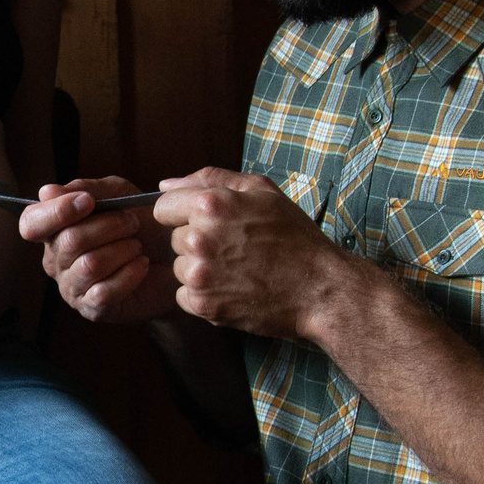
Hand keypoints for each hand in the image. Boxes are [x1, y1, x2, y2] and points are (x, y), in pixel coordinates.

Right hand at [21, 178, 178, 325]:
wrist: (173, 255)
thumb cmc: (141, 223)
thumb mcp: (117, 193)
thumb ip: (85, 188)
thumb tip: (46, 193)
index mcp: (54, 230)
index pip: (32, 223)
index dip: (56, 212)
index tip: (88, 201)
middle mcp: (55, 260)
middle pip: (70, 240)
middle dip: (109, 226)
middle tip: (133, 223)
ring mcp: (71, 287)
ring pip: (89, 265)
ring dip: (123, 250)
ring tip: (138, 246)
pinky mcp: (92, 308)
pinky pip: (103, 291)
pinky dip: (129, 274)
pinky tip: (142, 265)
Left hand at [151, 167, 352, 339]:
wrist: (320, 288)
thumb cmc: (294, 236)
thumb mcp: (261, 190)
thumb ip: (209, 179)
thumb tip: (165, 183)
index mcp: (210, 205)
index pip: (163, 208)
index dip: (183, 214)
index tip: (208, 224)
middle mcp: (199, 238)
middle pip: (175, 239)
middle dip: (198, 242)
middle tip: (235, 248)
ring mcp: (199, 274)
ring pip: (180, 268)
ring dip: (201, 270)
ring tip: (238, 270)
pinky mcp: (203, 304)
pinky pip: (184, 296)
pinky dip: (204, 295)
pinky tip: (233, 289)